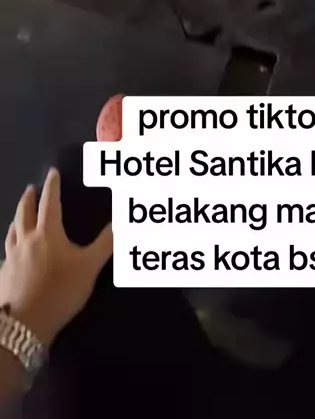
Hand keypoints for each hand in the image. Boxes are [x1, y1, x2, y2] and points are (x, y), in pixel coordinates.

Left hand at [0, 168, 111, 345]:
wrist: (24, 324)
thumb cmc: (59, 291)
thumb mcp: (89, 267)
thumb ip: (105, 244)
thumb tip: (120, 222)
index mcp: (47, 233)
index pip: (49, 202)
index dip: (51, 186)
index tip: (52, 173)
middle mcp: (26, 240)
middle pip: (24, 212)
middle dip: (29, 198)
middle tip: (31, 188)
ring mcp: (11, 257)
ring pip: (12, 230)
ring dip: (17, 218)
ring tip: (20, 214)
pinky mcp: (4, 274)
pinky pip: (7, 251)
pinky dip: (11, 243)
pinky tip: (12, 250)